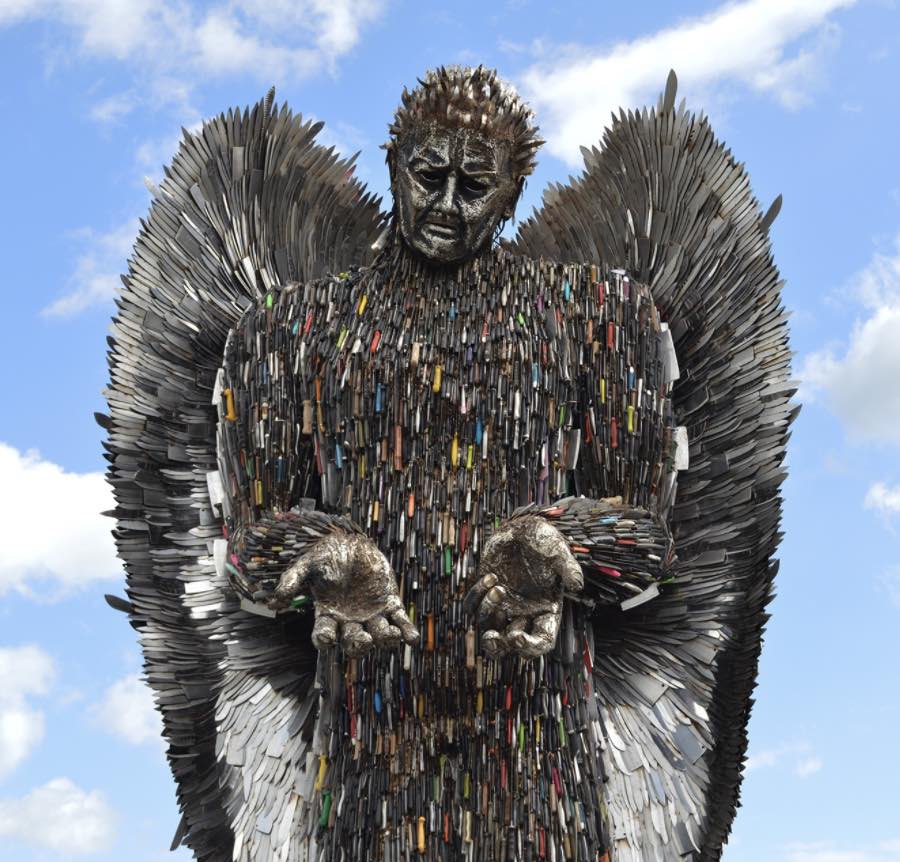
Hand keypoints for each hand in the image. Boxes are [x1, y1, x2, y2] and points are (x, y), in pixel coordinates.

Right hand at [269, 532, 417, 655]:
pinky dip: (406, 631)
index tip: (326, 639)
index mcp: (328, 615)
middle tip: (364, 639)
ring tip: (391, 634)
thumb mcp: (309, 564)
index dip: (324, 640)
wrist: (353, 541)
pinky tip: (412, 638)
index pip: (324, 636)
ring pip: (378, 636)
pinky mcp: (390, 604)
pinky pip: (399, 621)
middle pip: (353, 643)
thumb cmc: (328, 554)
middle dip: (358, 644)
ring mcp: (371, 615)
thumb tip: (275, 600)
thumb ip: (293, 579)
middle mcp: (349, 621)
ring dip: (385, 639)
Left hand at [464, 515, 582, 657]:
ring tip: (497, 587)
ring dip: (488, 612)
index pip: (541, 642)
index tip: (516, 636)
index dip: (529, 647)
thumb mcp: (558, 551)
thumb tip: (576, 584)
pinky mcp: (485, 591)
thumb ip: (568, 568)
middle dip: (498, 647)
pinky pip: (473, 606)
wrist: (522, 527)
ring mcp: (503, 603)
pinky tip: (490, 576)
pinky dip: (476, 597)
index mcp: (546, 611)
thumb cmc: (544, 539)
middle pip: (509, 646)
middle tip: (492, 637)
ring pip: (488, 626)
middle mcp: (524, 612)